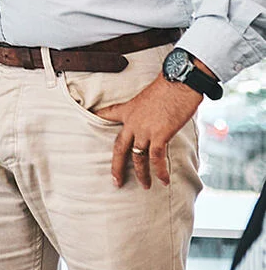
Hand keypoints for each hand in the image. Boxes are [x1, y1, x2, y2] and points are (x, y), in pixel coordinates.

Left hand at [94, 73, 202, 187]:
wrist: (179, 83)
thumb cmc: (169, 85)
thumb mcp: (151, 95)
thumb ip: (149, 108)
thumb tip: (158, 113)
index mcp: (128, 109)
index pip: (107, 114)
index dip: (99, 117)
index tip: (91, 118)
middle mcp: (132, 122)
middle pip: (119, 147)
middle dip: (117, 166)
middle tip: (116, 181)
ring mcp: (144, 130)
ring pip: (137, 157)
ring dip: (141, 174)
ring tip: (145, 186)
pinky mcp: (159, 135)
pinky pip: (156, 158)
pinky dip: (160, 171)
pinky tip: (163, 181)